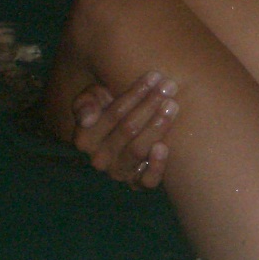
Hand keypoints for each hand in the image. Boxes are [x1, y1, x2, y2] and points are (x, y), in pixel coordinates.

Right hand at [72, 71, 177, 188]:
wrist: (126, 128)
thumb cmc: (110, 106)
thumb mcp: (93, 98)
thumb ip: (87, 102)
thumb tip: (87, 118)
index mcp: (86, 138)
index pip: (113, 114)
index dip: (135, 94)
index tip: (154, 76)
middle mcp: (99, 158)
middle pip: (128, 129)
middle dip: (150, 104)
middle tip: (170, 86)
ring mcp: (119, 172)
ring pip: (138, 150)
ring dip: (157, 126)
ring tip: (173, 105)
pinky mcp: (137, 183)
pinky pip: (147, 181)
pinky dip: (156, 166)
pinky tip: (164, 147)